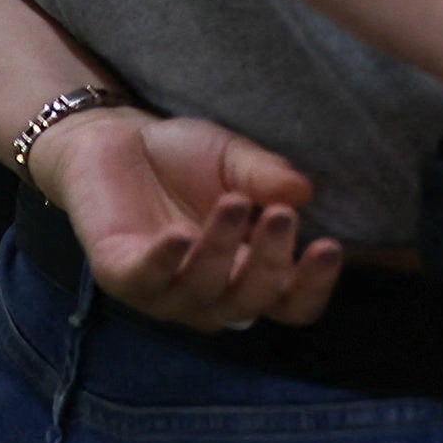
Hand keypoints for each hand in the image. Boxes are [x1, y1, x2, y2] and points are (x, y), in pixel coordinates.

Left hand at [27, 109, 342, 331]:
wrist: (115, 137)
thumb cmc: (183, 158)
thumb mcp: (234, 158)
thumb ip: (266, 176)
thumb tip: (302, 192)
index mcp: (245, 271)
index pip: (288, 303)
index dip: (312, 287)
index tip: (328, 247)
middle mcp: (208, 293)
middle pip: (249, 305)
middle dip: (269, 264)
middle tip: (280, 216)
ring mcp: (162, 290)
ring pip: (201, 296)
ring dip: (221, 252)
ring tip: (234, 202)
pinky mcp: (119, 273)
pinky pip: (145, 281)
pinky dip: (164, 262)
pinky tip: (179, 234)